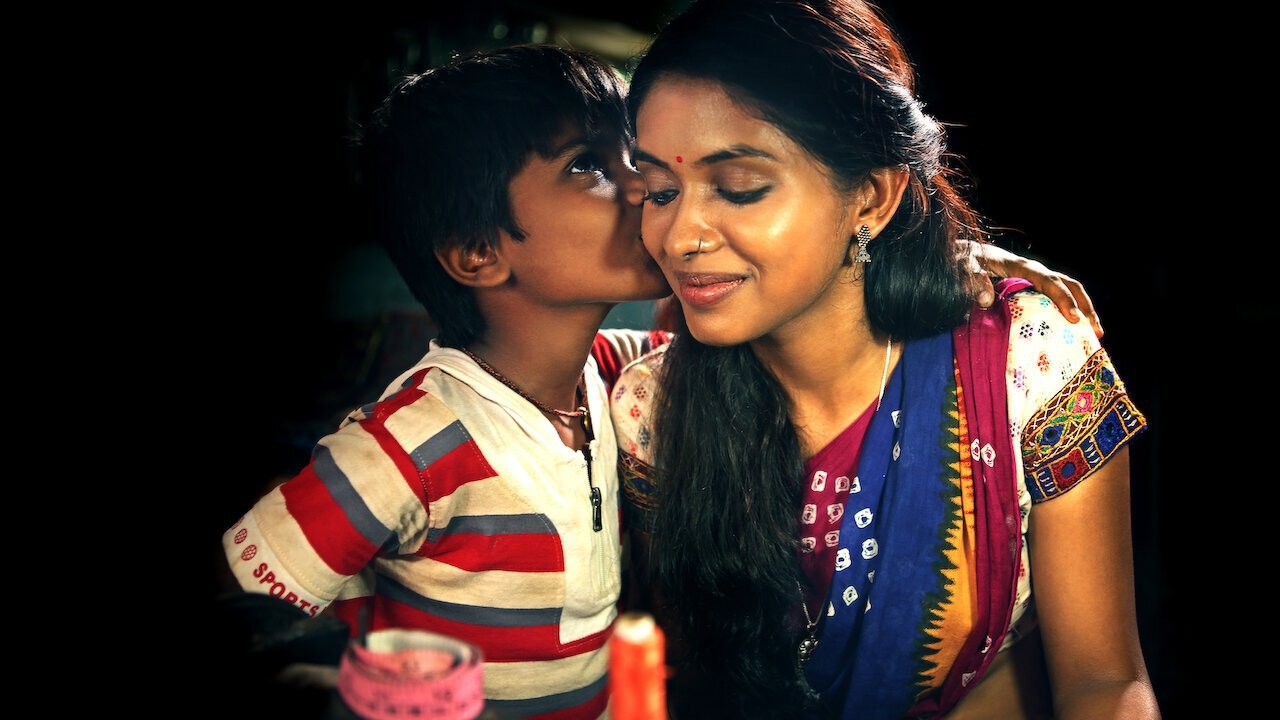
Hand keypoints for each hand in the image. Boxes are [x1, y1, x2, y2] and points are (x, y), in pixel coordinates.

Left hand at [961, 240, 1102, 337]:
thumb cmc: (964, 261)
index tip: (1073, 319)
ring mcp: (1036, 278)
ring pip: (1067, 289)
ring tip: (1094, 334)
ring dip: (1083, 309)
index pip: (1049, 281)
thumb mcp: (964, 268)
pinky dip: (1069, 311)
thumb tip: (986, 300)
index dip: (1063, 299)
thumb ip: (973, 281)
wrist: (964, 255)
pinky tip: (1073, 331)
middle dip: (1084, 306)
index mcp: (1021, 266)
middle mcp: (1034, 270)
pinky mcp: (1033, 287)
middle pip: (1068, 284)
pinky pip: (1056, 297)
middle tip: (1095, 331)